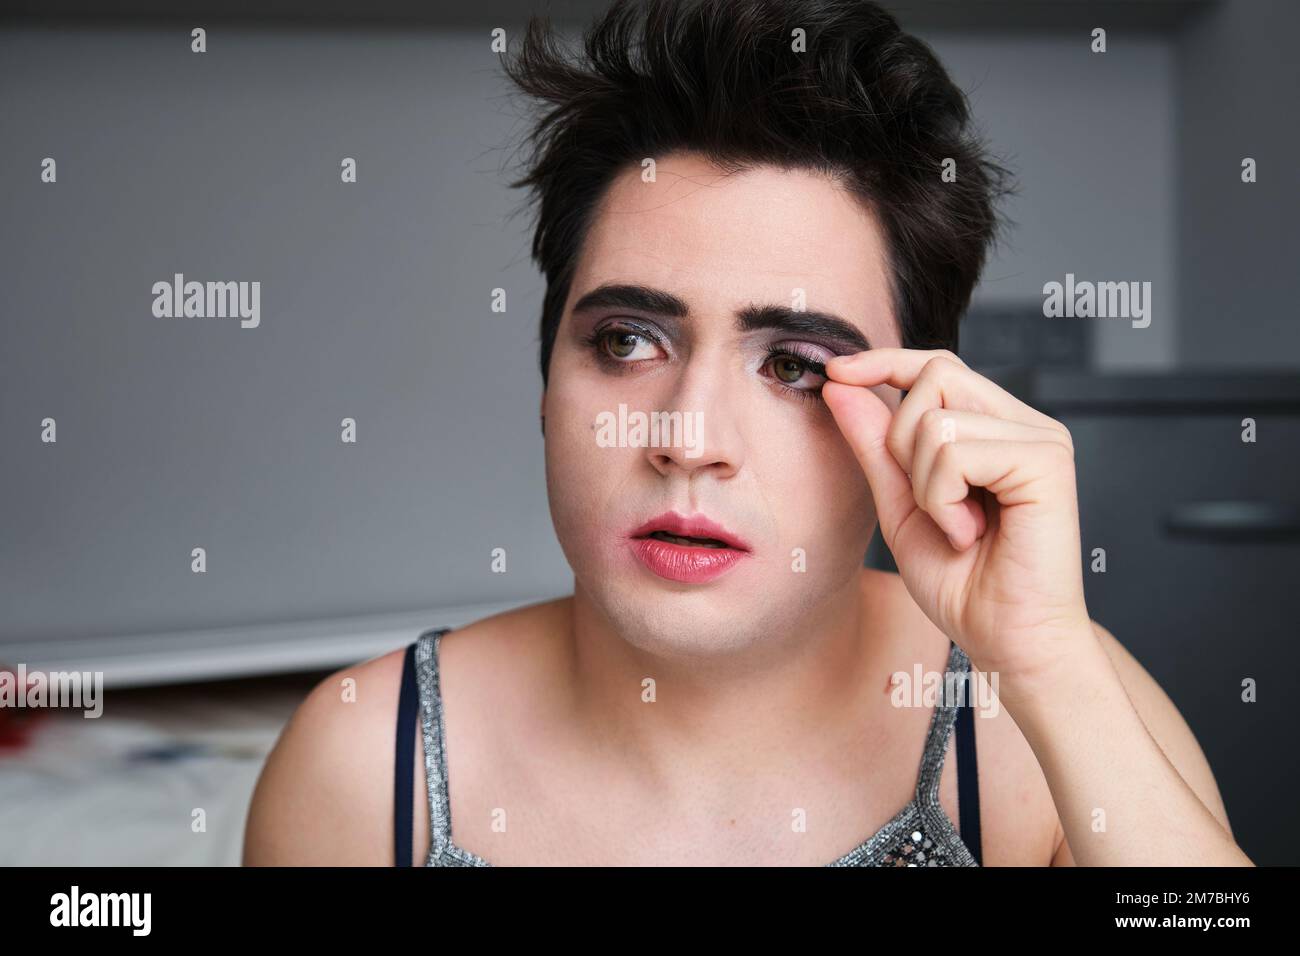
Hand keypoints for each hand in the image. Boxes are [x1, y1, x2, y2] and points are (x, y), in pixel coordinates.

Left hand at [822, 348, 1093, 683]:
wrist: (1007, 641)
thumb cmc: (963, 582)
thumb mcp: (900, 505)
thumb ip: (875, 445)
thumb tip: (841, 385)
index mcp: (994, 426)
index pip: (937, 365)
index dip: (884, 361)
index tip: (837, 371)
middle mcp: (1023, 422)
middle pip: (934, 376)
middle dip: (901, 442)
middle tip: (928, 504)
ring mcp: (1040, 437)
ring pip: (936, 420)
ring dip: (924, 485)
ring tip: (957, 527)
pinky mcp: (1046, 459)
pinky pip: (956, 451)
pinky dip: (943, 499)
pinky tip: (970, 533)